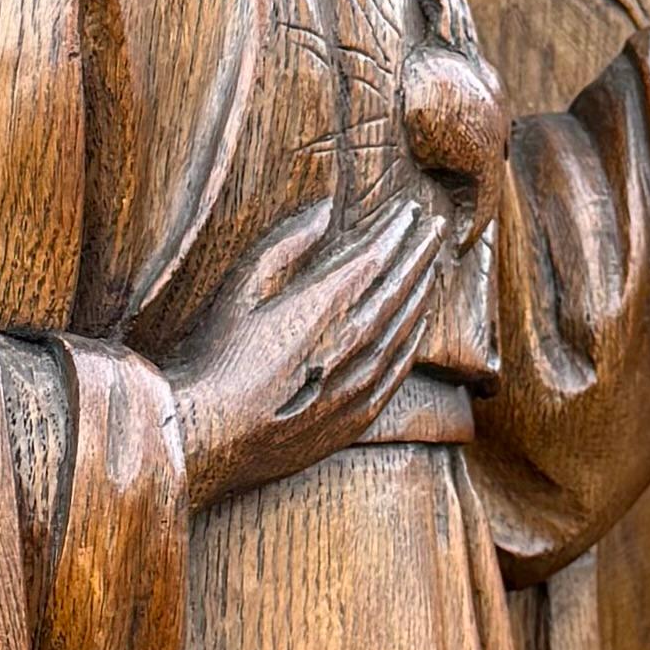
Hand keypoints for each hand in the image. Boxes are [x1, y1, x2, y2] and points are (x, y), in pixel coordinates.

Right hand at [171, 194, 446, 513]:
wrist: (211, 439)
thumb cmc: (217, 359)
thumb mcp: (240, 289)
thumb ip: (286, 246)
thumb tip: (324, 210)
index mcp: (325, 306)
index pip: (378, 257)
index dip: (397, 231)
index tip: (412, 211)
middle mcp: (353, 342)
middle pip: (401, 287)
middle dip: (421, 253)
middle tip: (438, 229)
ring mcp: (360, 382)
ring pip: (407, 326)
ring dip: (422, 292)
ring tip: (433, 267)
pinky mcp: (357, 416)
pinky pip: (399, 369)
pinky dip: (414, 340)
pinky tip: (420, 324)